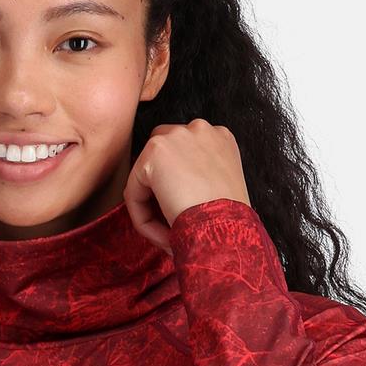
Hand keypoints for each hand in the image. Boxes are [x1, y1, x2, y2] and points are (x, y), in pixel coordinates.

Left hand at [122, 120, 250, 249]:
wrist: (227, 230)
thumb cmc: (231, 221)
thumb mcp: (224, 191)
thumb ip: (201, 180)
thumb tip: (175, 192)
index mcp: (221, 139)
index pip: (186, 158)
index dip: (179, 189)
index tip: (184, 216)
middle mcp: (200, 129)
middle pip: (162, 158)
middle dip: (160, 191)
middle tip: (169, 225)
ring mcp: (176, 136)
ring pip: (147, 178)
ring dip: (152, 209)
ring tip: (169, 236)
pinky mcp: (154, 152)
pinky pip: (134, 193)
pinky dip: (143, 219)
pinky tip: (164, 236)